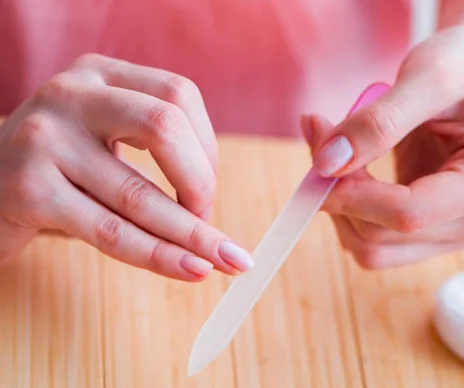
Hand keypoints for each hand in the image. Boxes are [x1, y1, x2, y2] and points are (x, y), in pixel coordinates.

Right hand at [0, 53, 253, 279]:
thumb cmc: (58, 165)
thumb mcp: (103, 134)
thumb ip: (153, 148)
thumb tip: (214, 207)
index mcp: (100, 73)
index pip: (178, 95)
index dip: (207, 148)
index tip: (208, 190)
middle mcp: (71, 94)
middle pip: (164, 127)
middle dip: (203, 185)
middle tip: (214, 225)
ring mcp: (45, 139)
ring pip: (139, 194)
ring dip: (192, 235)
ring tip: (224, 261)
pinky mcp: (28, 189)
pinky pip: (110, 231)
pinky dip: (157, 255)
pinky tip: (188, 269)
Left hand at [302, 25, 463, 268]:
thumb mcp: (428, 75)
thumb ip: (378, 122)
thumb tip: (328, 165)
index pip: (408, 214)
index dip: (351, 194)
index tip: (318, 160)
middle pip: (383, 237)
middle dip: (340, 194)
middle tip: (321, 138)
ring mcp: (458, 234)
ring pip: (373, 249)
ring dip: (340, 206)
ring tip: (337, 151)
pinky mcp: (433, 234)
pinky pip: (374, 240)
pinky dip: (350, 209)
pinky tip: (351, 169)